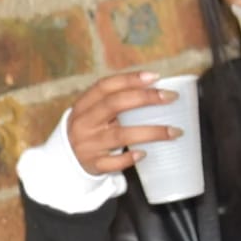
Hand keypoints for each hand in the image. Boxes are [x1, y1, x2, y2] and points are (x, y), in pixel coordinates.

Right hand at [64, 72, 182, 174]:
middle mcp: (84, 122)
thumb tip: (157, 88)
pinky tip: (144, 153)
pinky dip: (129, 158)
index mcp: (84, 105)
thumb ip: (117, 102)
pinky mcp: (93, 164)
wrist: (66, 160)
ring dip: (151, 132)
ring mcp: (88, 144)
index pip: (105, 86)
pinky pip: (112, 162)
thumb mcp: (94, 112)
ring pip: (120, 135)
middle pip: (114, 105)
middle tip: (171, 97)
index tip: (155, 76)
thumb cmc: (91, 130)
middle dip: (145, 98)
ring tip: (175, 131)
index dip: (129, 79)